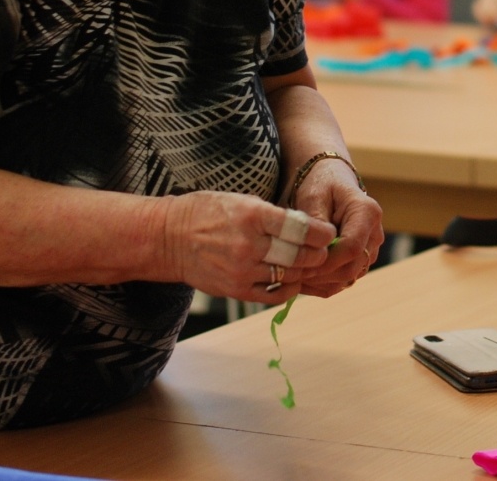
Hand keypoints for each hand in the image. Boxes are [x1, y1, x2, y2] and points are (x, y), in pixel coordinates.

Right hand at [164, 190, 336, 303]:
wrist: (168, 238)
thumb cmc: (207, 213)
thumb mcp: (241, 201)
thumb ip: (272, 216)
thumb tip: (307, 228)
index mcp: (252, 215)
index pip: (299, 227)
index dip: (320, 232)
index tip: (328, 233)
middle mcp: (248, 244)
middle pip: (298, 255)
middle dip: (317, 254)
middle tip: (324, 251)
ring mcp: (241, 270)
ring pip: (288, 275)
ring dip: (304, 271)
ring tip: (309, 264)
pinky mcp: (235, 290)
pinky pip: (273, 295)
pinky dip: (288, 289)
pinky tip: (292, 280)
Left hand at [290, 158, 384, 297]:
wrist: (330, 182)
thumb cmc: (320, 186)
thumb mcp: (313, 197)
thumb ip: (314, 224)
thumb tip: (314, 252)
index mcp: (367, 213)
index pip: (352, 247)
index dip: (326, 261)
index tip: (300, 264)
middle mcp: (374, 234)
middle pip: (352, 268)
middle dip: (321, 275)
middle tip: (292, 273)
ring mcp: (369, 250)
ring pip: (347, 279)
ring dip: (320, 282)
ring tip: (293, 274)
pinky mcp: (360, 262)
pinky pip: (343, 282)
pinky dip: (322, 284)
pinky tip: (302, 277)